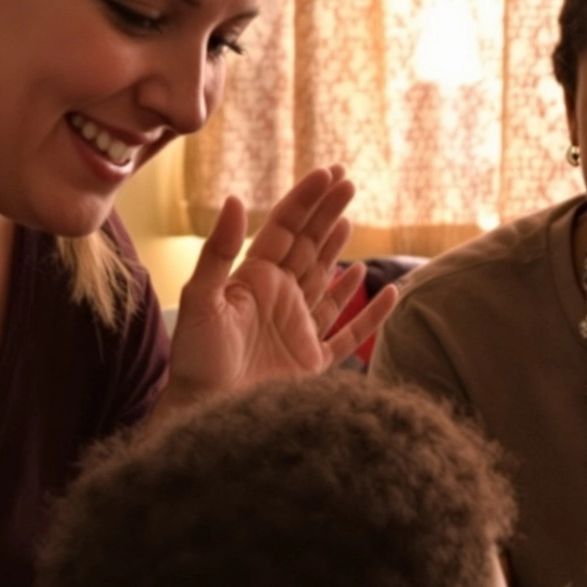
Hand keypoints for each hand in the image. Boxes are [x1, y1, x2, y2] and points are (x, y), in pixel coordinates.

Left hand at [164, 169, 397, 405]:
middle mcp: (279, 298)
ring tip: (350, 221)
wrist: (206, 412)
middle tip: (348, 182)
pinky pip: (349, 333)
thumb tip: (236, 200)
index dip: (306, 200)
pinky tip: (389, 292)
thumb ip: (219, 251)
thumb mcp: (201, 299)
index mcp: (254, 280)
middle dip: (327, 214)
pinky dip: (370, 314)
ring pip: (327, 282)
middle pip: (309, 247)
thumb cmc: (197, 358)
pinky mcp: (312, 361)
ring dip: (339, 253)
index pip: (285, 230)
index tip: (328, 174)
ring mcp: (297, 328)